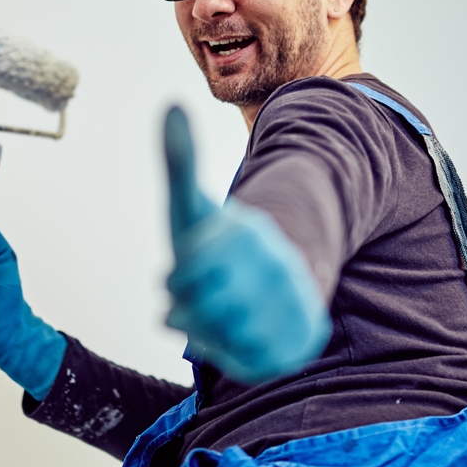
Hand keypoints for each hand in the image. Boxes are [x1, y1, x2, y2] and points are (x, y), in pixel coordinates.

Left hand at [163, 106, 330, 383]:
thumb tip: (171, 103)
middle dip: (188, 304)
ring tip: (210, 309)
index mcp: (251, 234)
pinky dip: (227, 353)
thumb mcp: (193, 204)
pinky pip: (241, 363)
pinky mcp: (296, 346)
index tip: (190, 264)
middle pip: (201, 308)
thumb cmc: (221, 242)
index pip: (192, 269)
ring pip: (220, 339)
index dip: (180, 276)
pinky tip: (229, 332)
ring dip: (204, 329)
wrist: (280, 275)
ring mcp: (291, 311)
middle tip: (195, 291)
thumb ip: (179, 158)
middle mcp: (279, 271)